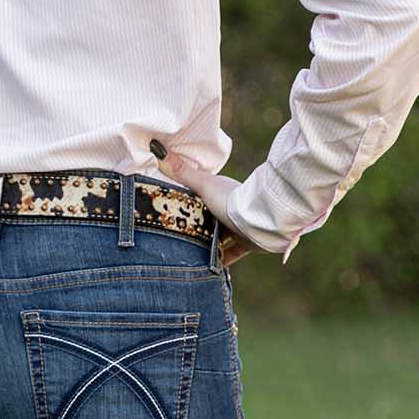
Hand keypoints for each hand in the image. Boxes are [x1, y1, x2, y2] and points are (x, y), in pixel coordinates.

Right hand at [150, 148, 265, 264]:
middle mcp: (229, 210)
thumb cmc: (231, 200)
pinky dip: (220, 262)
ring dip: (206, 247)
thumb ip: (182, 171)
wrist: (261, 221)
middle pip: (208, 220)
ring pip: (218, 239)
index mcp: (219, 193)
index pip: (199, 198)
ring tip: (186, 256)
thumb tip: (157, 147)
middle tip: (175, 239)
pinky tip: (207, 272)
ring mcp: (238, 227)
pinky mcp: (246, 244)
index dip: (186, 203)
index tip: (169, 210)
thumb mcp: (203, 185)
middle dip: (195, 228)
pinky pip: (230, 255)